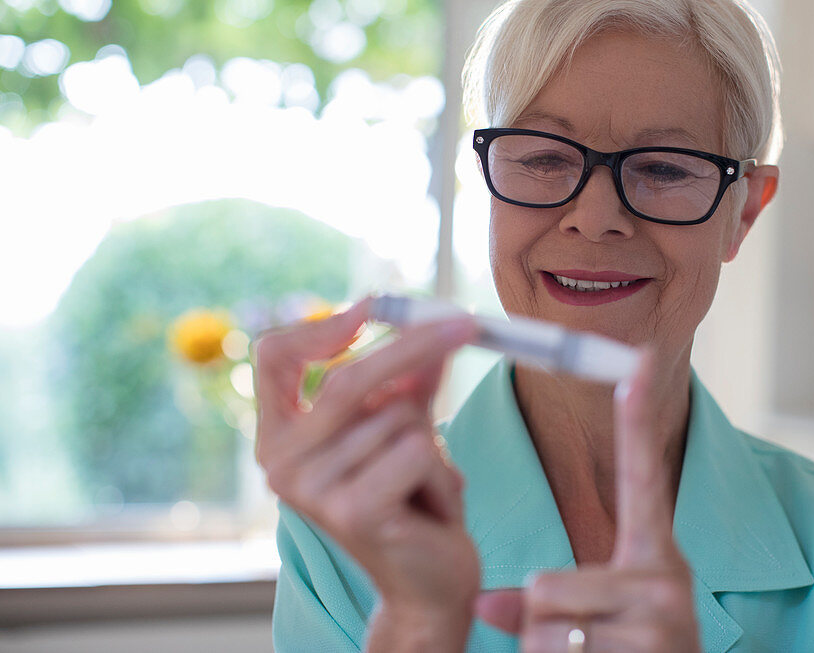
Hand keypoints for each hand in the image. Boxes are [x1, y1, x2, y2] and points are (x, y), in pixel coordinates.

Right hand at [252, 300, 480, 648]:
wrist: (427, 583)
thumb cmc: (411, 500)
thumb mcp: (404, 429)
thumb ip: (409, 380)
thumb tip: (432, 324)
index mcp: (280, 437)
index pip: (273, 357)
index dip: (321, 325)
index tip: (374, 305)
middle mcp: (281, 463)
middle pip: (348, 376)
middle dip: (414, 345)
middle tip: (465, 324)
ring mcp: (312, 491)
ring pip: (396, 415)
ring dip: (431, 439)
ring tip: (424, 482)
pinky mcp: (352, 511)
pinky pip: (416, 449)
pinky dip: (440, 470)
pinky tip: (430, 506)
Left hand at [476, 352, 700, 651]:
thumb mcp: (601, 617)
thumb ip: (551, 595)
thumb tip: (486, 603)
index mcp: (657, 559)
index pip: (643, 480)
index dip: (635, 422)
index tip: (633, 361)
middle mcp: (667, 582)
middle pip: (544, 583)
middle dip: (541, 624)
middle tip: (586, 644)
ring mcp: (658, 623)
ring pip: (539, 625)